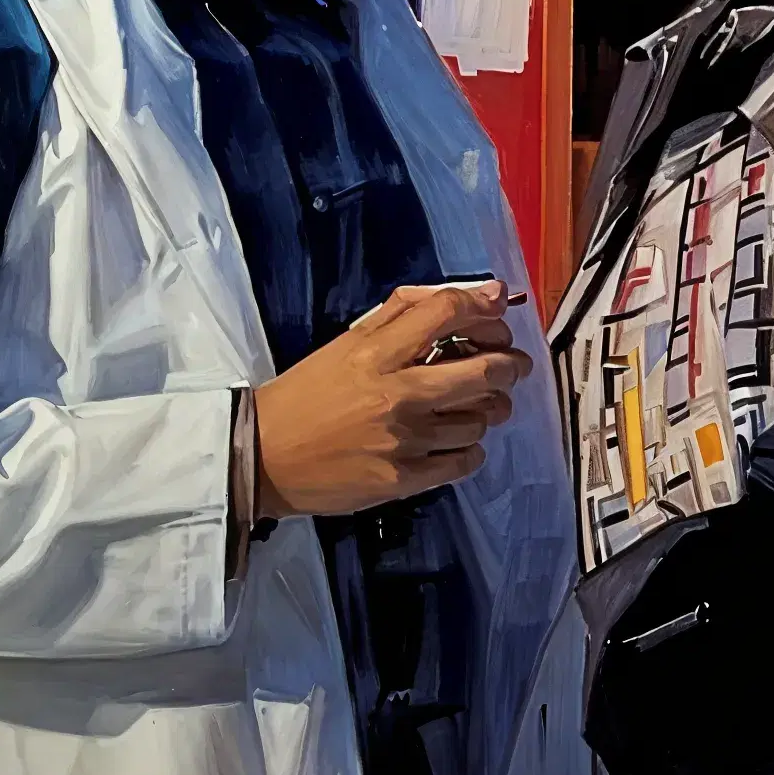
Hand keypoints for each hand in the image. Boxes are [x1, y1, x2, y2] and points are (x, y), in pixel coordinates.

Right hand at [252, 282, 522, 517]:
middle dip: (510, 364)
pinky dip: (472, 448)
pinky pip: (466, 461)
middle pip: (485, 371)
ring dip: (488, 409)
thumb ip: (404, 313)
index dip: (484, 307)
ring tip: (476, 406)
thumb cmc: (307, 395)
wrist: (262, 457)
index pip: (448, 313)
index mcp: (376, 354)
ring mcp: (403, 440)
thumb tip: (471, 295)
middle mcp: (396, 394)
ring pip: (481, 419)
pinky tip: (458, 441)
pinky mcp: (403, 479)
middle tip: (511, 365)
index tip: (497, 309)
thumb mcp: (347, 342)